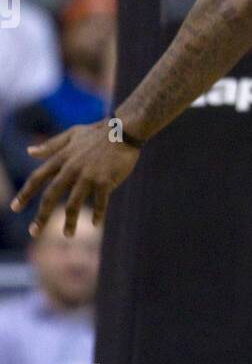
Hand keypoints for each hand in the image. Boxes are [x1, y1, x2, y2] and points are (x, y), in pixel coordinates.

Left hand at [11, 121, 140, 236]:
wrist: (125, 129)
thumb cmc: (98, 132)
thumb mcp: (72, 134)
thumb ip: (51, 145)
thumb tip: (29, 151)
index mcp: (62, 157)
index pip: (37, 178)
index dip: (25, 193)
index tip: (15, 208)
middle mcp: (72, 168)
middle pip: (51, 196)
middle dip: (41, 216)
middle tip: (34, 232)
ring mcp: (89, 175)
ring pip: (74, 204)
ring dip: (70, 222)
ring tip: (68, 234)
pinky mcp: (106, 180)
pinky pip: (100, 203)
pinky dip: (97, 215)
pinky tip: (96, 224)